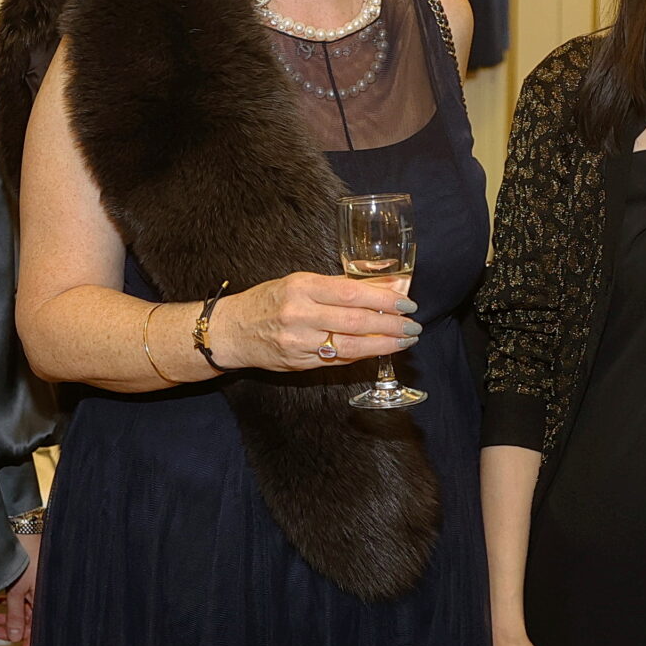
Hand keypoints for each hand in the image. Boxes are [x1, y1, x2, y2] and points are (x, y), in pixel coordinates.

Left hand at [0, 536, 39, 645]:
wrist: (28, 534)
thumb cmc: (30, 557)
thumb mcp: (18, 589)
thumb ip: (15, 614)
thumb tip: (14, 636)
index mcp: (45, 604)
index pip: (36, 635)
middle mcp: (43, 601)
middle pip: (27, 626)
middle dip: (10, 631)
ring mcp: (37, 593)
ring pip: (21, 614)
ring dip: (6, 618)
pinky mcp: (31, 585)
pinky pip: (20, 602)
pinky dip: (9, 605)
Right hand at [208, 271, 418, 373]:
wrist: (231, 331)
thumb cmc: (267, 301)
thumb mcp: (298, 282)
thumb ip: (337, 285)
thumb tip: (382, 283)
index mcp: (301, 287)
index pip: (352, 293)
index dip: (384, 298)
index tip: (407, 302)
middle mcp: (300, 314)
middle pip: (356, 321)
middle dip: (391, 324)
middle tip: (413, 326)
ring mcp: (299, 342)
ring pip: (350, 345)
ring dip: (383, 344)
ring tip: (405, 341)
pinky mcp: (299, 363)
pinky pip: (337, 360)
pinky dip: (362, 355)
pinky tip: (378, 350)